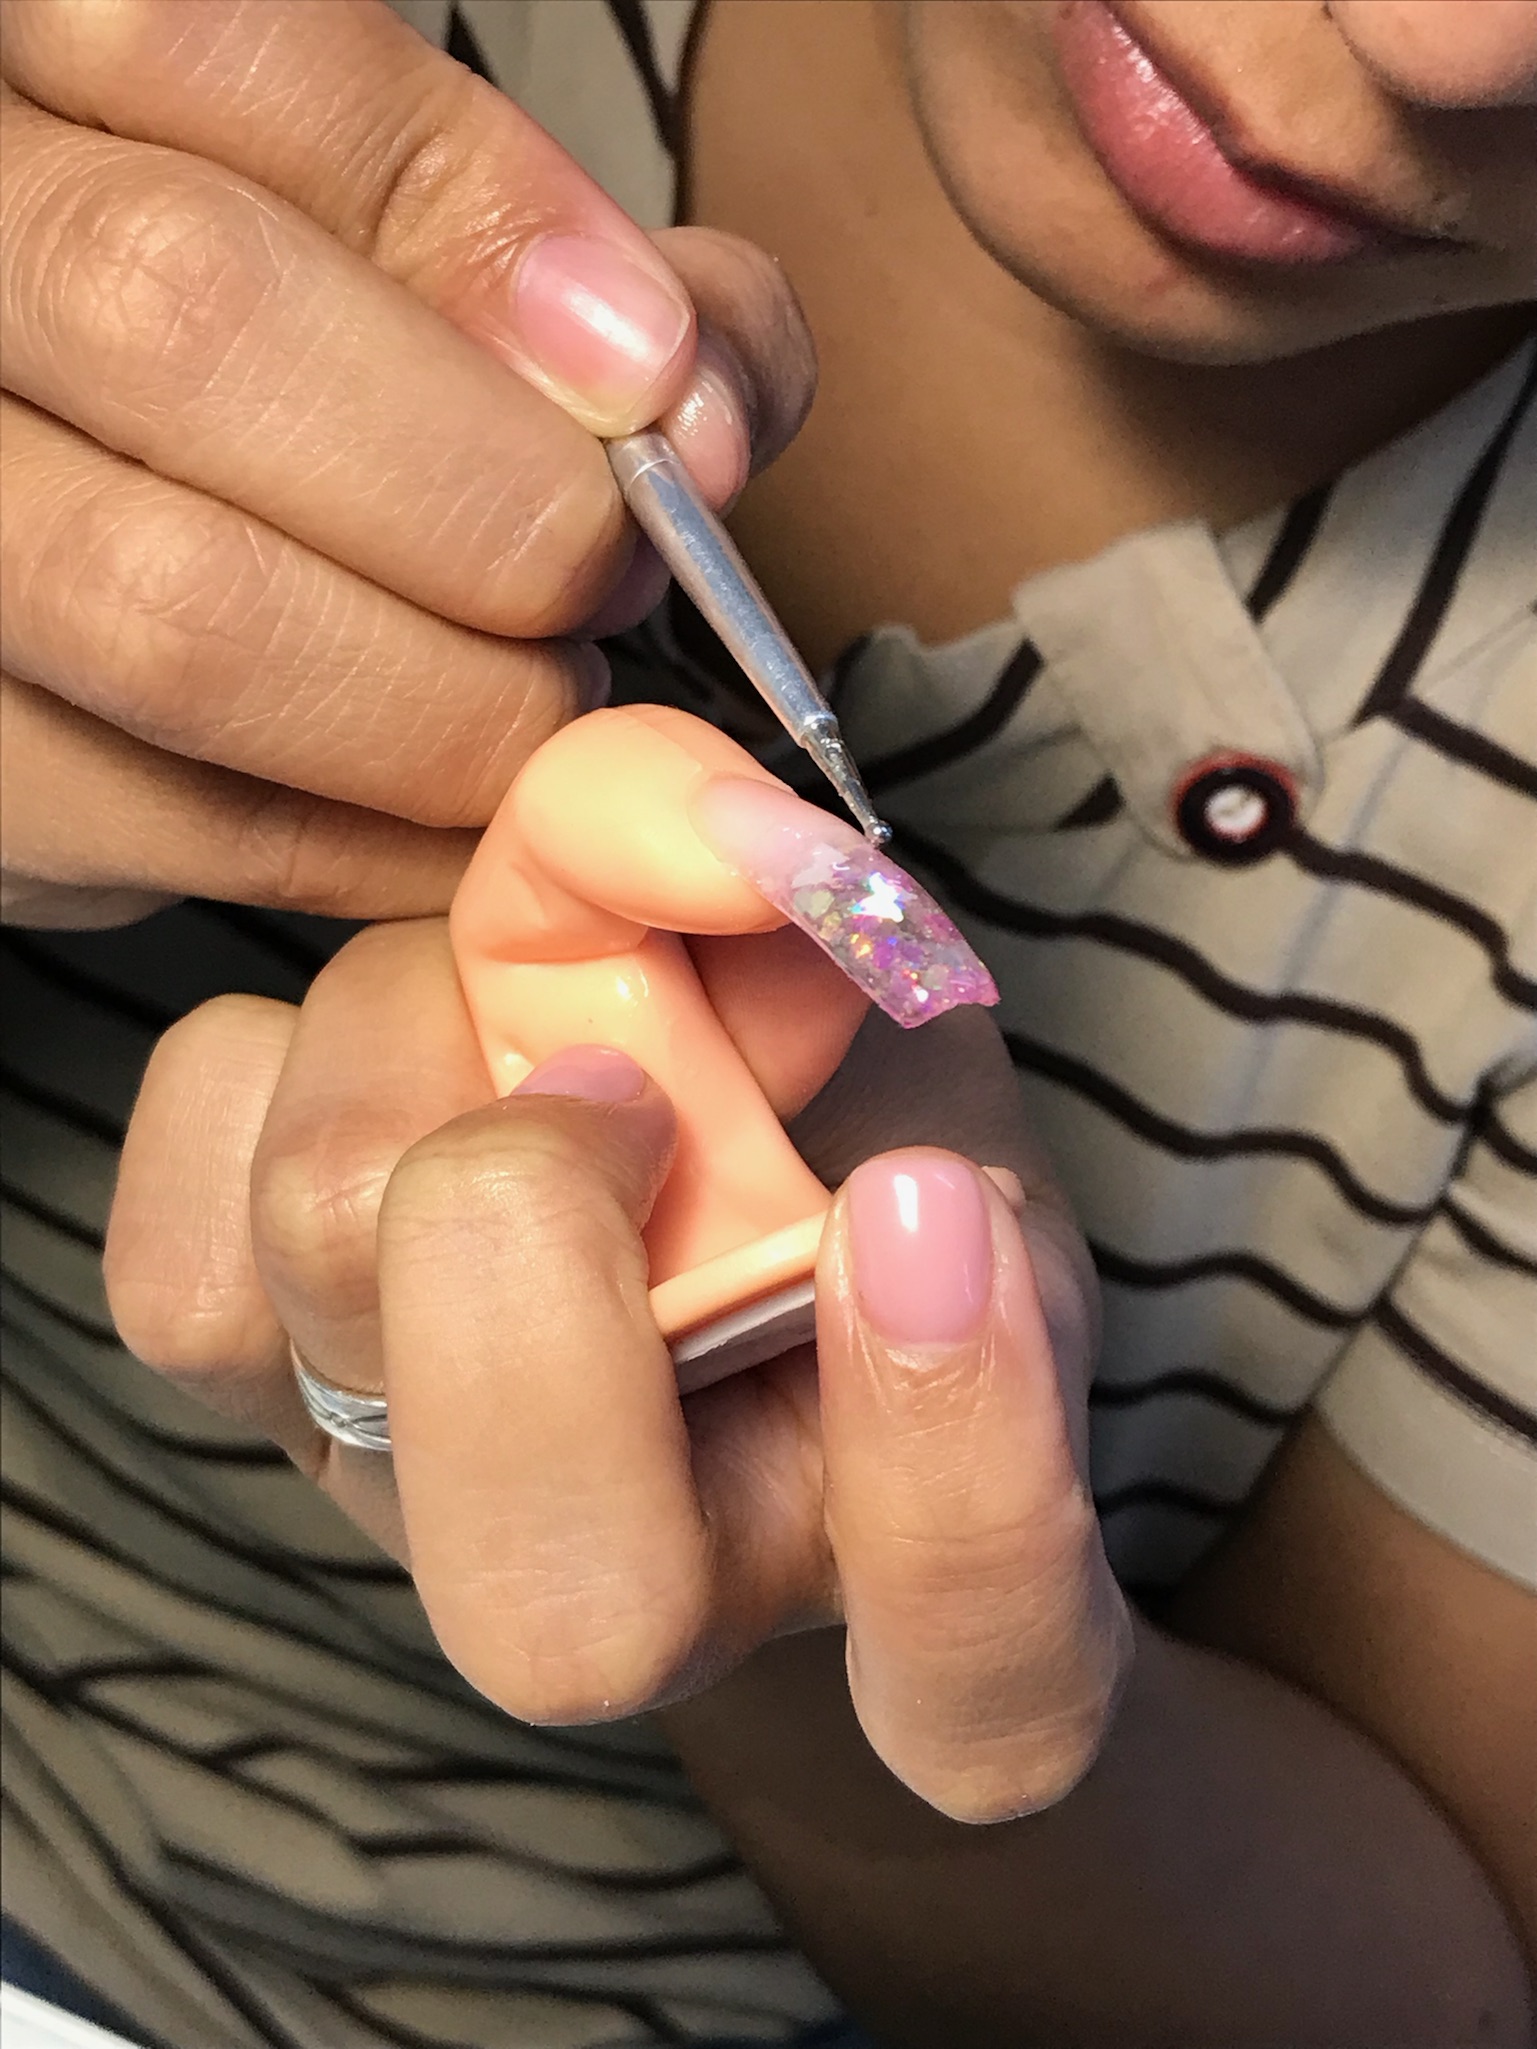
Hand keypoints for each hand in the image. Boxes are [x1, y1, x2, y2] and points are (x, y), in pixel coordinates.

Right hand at [0, 0, 812, 925]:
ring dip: (449, 692)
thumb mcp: (389, 261)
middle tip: (601, 568)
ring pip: (176, 610)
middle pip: (181, 312)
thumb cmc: (269, 394)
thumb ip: (562, 272)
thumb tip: (699, 406)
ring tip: (535, 695)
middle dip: (487, 484)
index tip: (649, 372)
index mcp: (28, 82)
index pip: (217, 49)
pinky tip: (456, 798)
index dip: (477, 220)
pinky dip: (390, 834)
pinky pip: (192, 826)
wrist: (58, 555)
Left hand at [105, 917, 1130, 1820]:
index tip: (924, 1195)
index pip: (976, 1671)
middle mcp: (632, 1589)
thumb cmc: (831, 1117)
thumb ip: (850, 949)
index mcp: (885, 1540)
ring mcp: (419, 1503)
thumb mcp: (909, 1028)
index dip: (959, 1463)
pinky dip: (261, 1080)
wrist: (670, 1152)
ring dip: (413, 1057)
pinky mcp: (261, 1398)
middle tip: (620, 1066)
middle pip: (558, 1602)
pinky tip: (388, 1050)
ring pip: (322, 1306)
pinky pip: (174, 1259)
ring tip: (512, 1005)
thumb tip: (736, 855)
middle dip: (560, 1238)